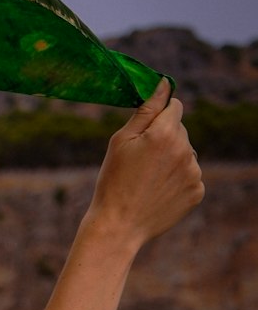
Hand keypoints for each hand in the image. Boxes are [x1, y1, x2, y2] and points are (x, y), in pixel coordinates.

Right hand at [87, 80, 203, 251]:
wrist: (119, 226)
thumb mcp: (121, 140)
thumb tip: (164, 84)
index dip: (159, 115)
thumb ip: (147, 110)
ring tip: (148, 179)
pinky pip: (190, 175)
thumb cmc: (113, 180)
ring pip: (186, 153)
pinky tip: (158, 191)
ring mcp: (194, 173)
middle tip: (140, 162)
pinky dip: (177, 180)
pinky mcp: (197, 191)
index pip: (175, 107)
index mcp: (165, 133)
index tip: (146, 131)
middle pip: (180, 130)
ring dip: (172, 159)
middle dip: (165, 138)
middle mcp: (185, 150)